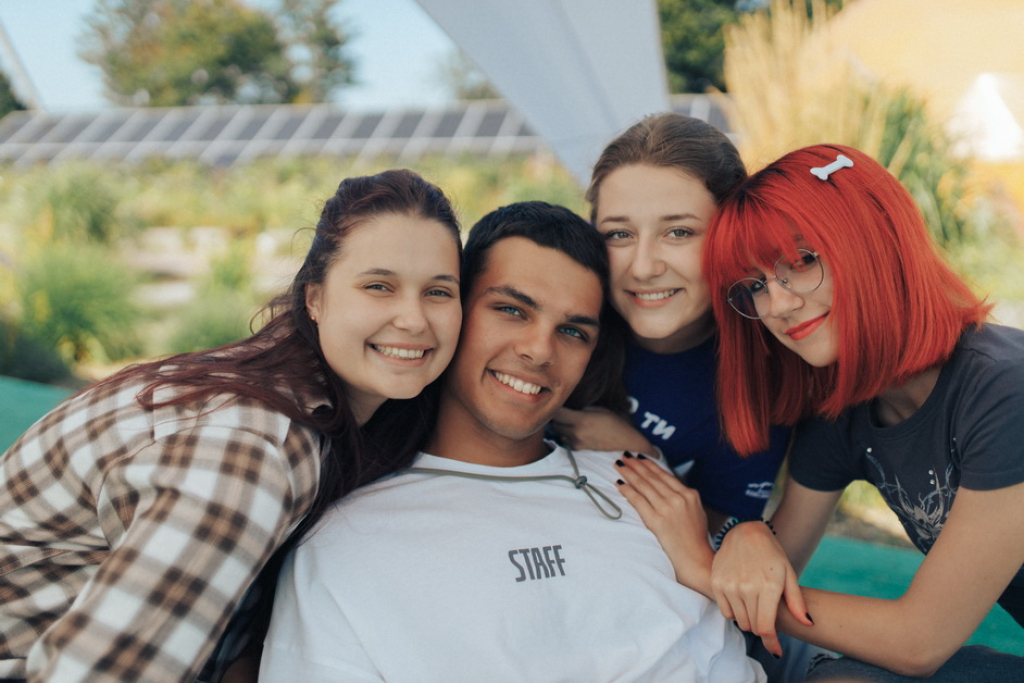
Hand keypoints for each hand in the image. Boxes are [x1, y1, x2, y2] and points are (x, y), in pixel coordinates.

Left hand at [550, 407, 654, 454]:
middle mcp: (575, 433)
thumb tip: (568, 407)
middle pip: (554, 424)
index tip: (553, 401)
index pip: (556, 413)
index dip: (553, 406)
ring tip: (565, 419)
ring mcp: (576, 442)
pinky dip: (565, 435)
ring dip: (559, 426)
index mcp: (580, 420)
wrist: (625, 441)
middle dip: (554, 417)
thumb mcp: (598, 409)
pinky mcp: (579, 449)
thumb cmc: (615, 422)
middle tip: (559, 409)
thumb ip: (581, 409)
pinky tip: (572, 430)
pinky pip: (565, 441)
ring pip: (558, 433)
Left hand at [616, 454, 713, 596]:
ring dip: (630, 474)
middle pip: (652, 477)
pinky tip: (619, 484)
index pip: (665, 475)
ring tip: (619, 466)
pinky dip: (627, 490)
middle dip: (636, 466)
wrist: (697, 560)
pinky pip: (638, 500)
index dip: (650, 465)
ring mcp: (667, 508)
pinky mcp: (657, 520)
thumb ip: (684, 499)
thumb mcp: (696, 513)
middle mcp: (679, 498)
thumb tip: (669, 490)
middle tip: (624, 457)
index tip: (639, 458)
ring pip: (644, 486)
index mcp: (689, 495)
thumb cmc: (696, 540)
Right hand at [710, 521, 810, 656]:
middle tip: (766, 613)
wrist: (745, 533)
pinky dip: (734, 611)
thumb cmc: (771, 554)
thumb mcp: (788, 573)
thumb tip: (808, 624)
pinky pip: (725, 612)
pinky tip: (741, 598)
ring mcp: (729, 585)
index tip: (776, 651)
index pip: (766, 628)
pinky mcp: (717, 583)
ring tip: (754, 603)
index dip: (771, 643)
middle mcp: (746, 587)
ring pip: (739, 621)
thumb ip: (797, 601)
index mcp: (768, 586)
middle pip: (753, 627)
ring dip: (748, 619)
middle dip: (761, 626)